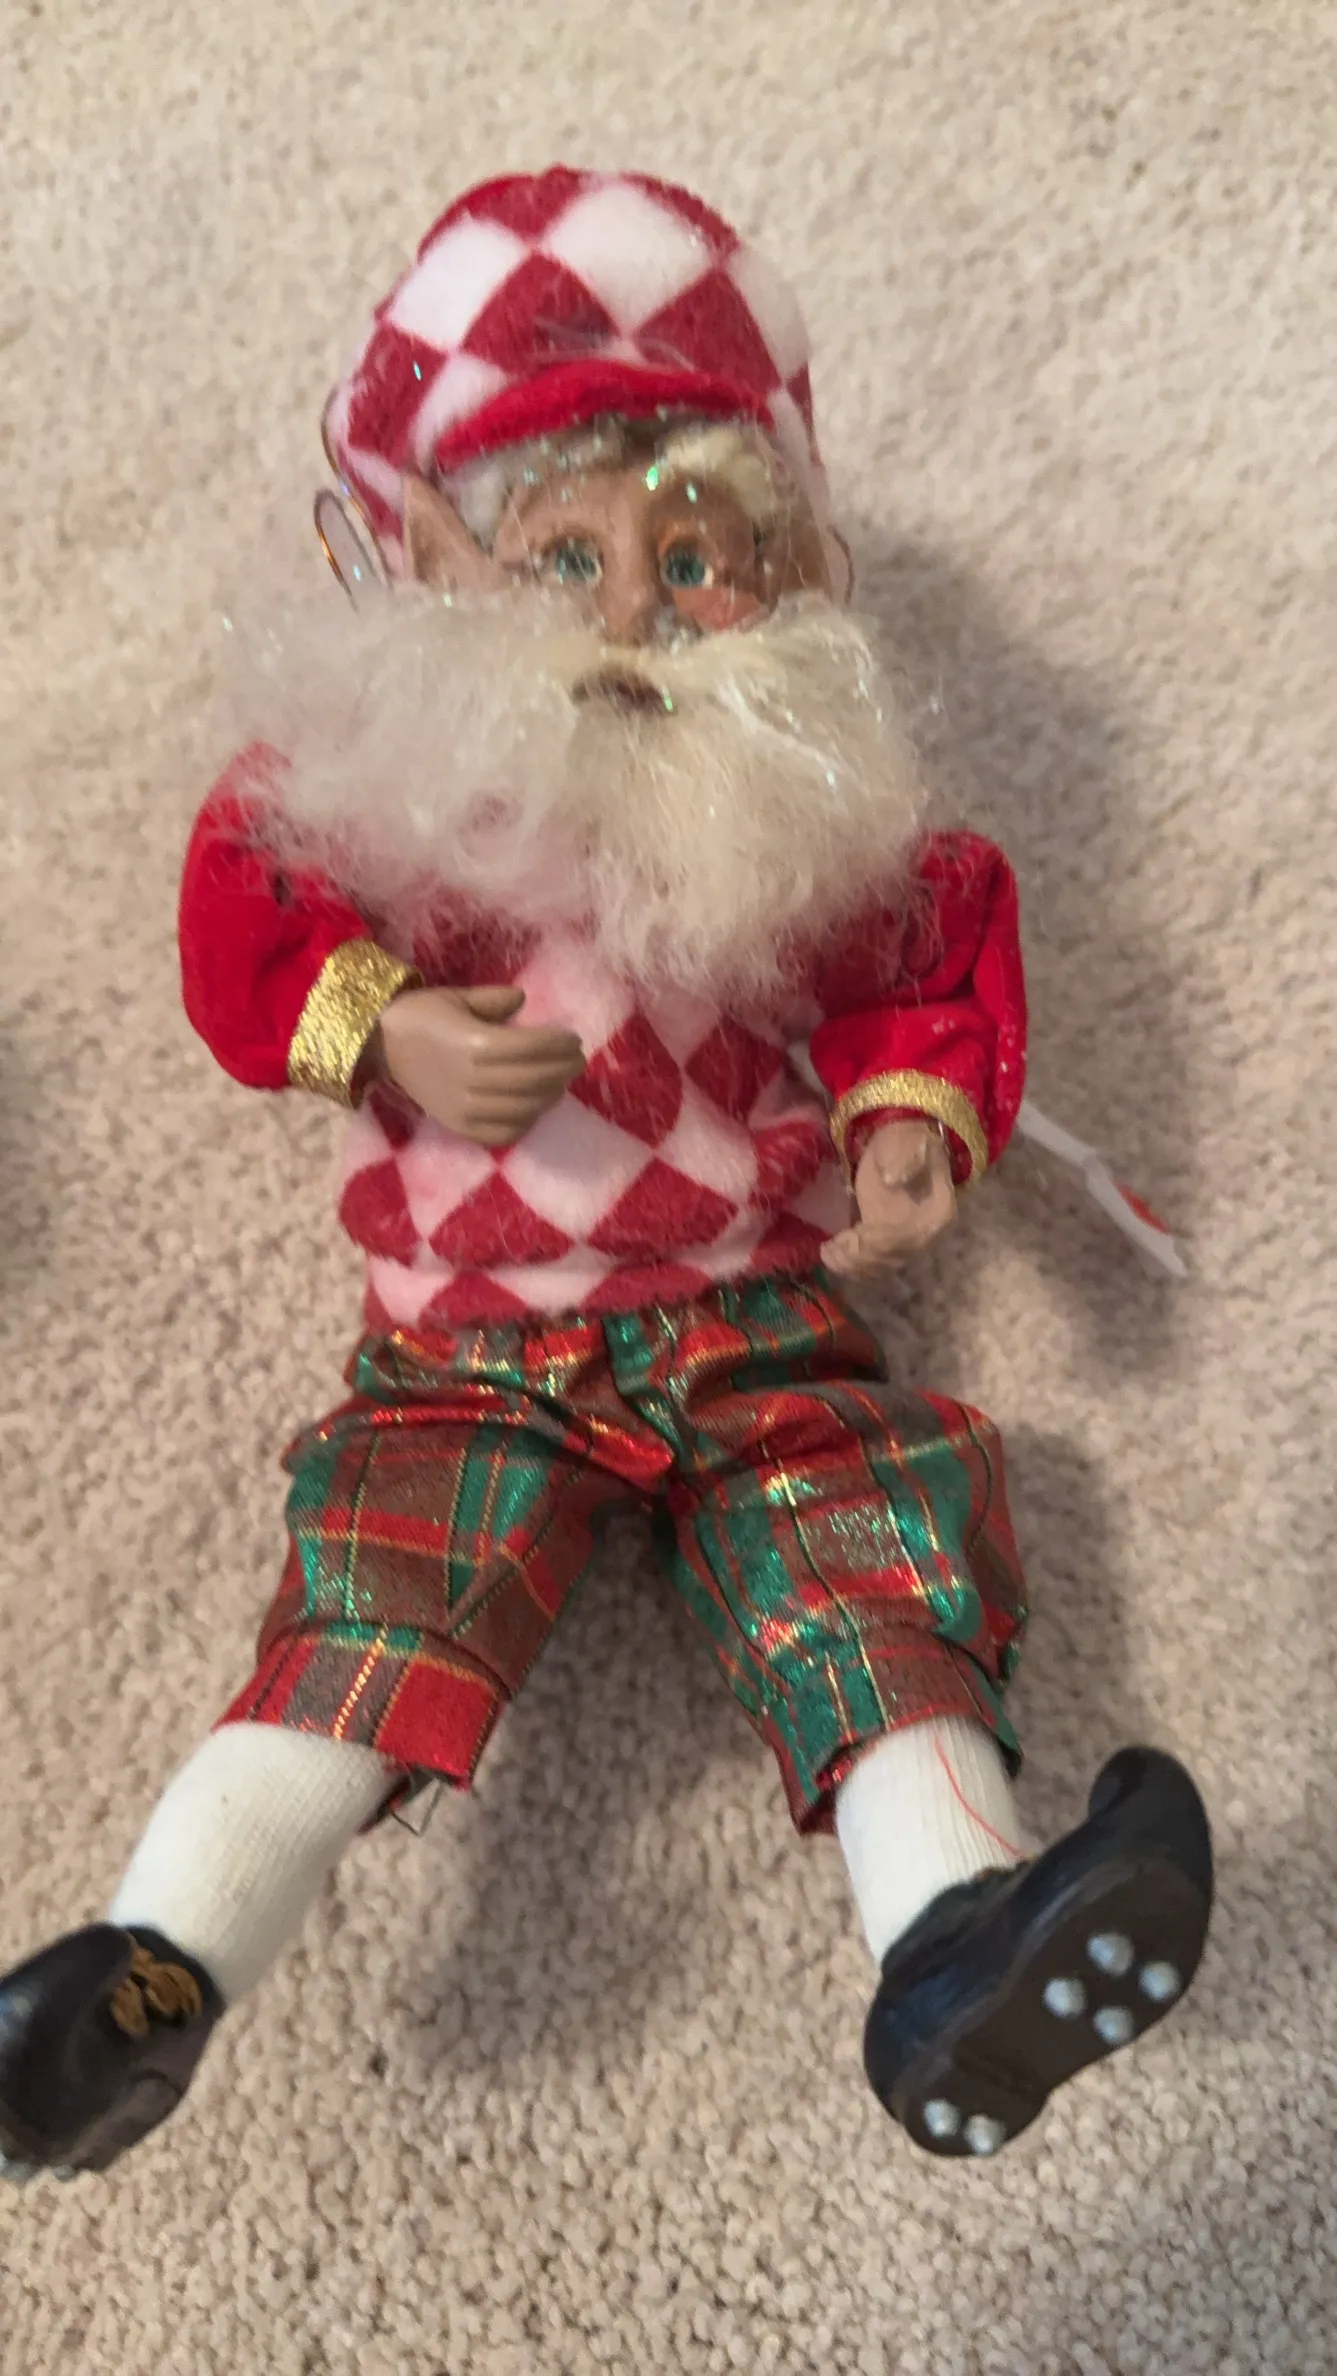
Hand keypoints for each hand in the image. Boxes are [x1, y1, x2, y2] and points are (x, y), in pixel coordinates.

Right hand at [368, 984, 583, 1145]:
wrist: (380, 1045)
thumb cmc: (421, 1015)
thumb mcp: (456, 997)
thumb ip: (493, 1000)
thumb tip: (521, 1000)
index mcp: (475, 1044)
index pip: (532, 1048)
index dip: (559, 1045)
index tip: (573, 1040)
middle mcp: (474, 1080)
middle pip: (534, 1079)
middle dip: (563, 1069)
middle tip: (577, 1061)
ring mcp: (466, 1108)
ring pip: (525, 1108)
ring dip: (550, 1095)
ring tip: (559, 1082)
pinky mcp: (459, 1127)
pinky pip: (503, 1133)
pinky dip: (525, 1123)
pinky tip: (533, 1108)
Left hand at [821, 1119, 956, 1281]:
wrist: (904, 1146)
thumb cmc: (905, 1142)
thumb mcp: (906, 1143)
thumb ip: (903, 1159)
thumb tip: (893, 1179)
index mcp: (938, 1211)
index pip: (909, 1237)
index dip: (880, 1242)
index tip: (852, 1234)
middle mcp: (926, 1234)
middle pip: (893, 1257)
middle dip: (860, 1258)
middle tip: (830, 1249)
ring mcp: (908, 1241)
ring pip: (882, 1266)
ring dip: (852, 1266)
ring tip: (827, 1253)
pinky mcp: (890, 1243)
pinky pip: (874, 1265)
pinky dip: (852, 1266)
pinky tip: (831, 1256)